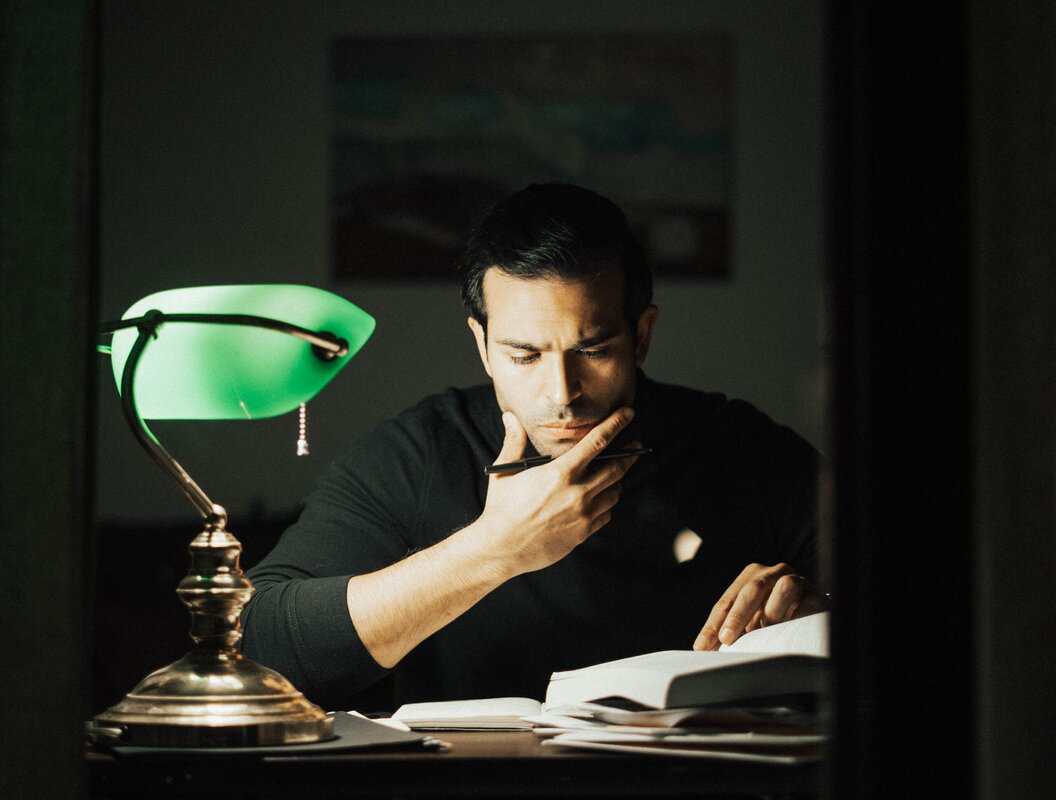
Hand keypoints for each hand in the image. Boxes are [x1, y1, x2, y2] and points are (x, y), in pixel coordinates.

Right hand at [480, 407, 639, 575]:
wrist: (501, 549)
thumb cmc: (501, 509)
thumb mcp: (504, 471)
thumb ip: (514, 441)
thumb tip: (511, 417)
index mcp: (559, 473)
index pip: (597, 442)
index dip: (616, 425)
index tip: (628, 414)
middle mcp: (577, 493)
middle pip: (616, 468)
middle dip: (629, 453)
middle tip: (635, 443)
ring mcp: (583, 515)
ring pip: (615, 491)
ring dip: (618, 479)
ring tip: (615, 471)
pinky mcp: (584, 533)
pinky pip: (607, 514)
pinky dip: (607, 502)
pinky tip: (600, 497)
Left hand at [692, 562, 828, 649]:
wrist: (815, 609)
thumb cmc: (778, 615)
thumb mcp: (753, 621)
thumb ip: (733, 631)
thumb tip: (704, 651)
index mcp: (752, 577)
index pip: (727, 601)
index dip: (712, 625)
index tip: (702, 647)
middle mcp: (773, 573)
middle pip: (752, 590)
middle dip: (737, 615)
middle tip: (726, 638)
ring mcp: (797, 581)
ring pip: (784, 587)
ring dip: (773, 611)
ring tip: (765, 631)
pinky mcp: (817, 595)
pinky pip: (809, 603)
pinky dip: (799, 616)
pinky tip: (792, 629)